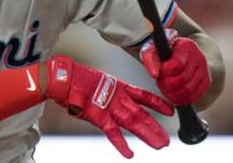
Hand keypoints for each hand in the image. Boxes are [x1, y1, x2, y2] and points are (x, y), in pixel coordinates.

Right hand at [44, 55, 172, 158]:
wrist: (63, 78)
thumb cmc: (75, 79)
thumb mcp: (95, 81)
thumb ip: (104, 91)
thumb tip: (105, 97)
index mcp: (118, 87)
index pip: (143, 96)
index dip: (157, 104)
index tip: (169, 111)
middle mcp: (118, 97)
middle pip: (141, 115)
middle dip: (155, 128)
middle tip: (166, 140)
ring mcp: (110, 107)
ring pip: (134, 123)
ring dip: (147, 135)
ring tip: (159, 145)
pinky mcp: (99, 116)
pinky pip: (112, 133)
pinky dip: (121, 144)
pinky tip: (129, 154)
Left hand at [140, 29, 210, 106]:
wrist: (181, 54)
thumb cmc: (165, 52)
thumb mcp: (154, 49)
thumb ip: (150, 58)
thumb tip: (155, 74)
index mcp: (186, 46)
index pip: (177, 64)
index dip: (164, 72)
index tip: (158, 72)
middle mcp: (198, 57)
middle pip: (182, 80)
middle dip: (166, 85)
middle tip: (160, 82)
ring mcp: (204, 71)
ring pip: (188, 91)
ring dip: (172, 94)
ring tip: (166, 88)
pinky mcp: (206, 82)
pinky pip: (193, 97)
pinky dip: (181, 99)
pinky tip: (174, 93)